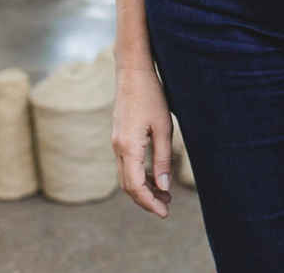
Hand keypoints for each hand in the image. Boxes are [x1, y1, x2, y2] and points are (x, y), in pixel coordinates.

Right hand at [111, 62, 173, 217]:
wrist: (132, 72)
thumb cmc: (151, 96)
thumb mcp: (163, 128)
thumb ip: (162, 159)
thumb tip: (164, 187)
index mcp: (128, 147)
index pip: (136, 186)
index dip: (150, 203)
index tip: (165, 213)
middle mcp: (118, 147)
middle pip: (128, 186)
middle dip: (147, 200)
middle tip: (167, 207)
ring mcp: (116, 142)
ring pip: (126, 176)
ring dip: (143, 189)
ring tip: (165, 195)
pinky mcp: (119, 137)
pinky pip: (127, 164)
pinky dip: (139, 175)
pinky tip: (155, 177)